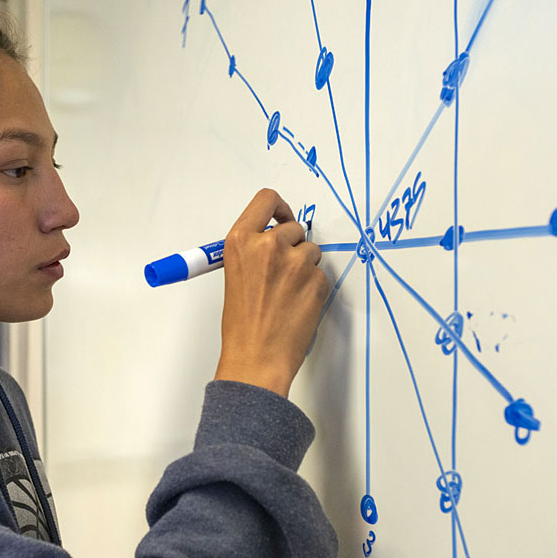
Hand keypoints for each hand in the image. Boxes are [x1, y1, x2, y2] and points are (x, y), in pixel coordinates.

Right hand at [214, 188, 329, 396]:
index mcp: (241, 241)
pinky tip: (297, 305)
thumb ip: (253, 250)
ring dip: (305, 267)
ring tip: (287, 293)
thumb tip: (275, 238)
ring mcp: (296, 262)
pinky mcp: (317, 280)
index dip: (279, 207)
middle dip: (293, 245)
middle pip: (294, 227)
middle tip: (282, 272)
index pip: (266, 200)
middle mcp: (269, 245)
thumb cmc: (242, 325)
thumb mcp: (235, 275)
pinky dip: (313, 287)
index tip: (282, 216)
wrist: (257, 357)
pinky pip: (321, 274)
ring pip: (312, 251)